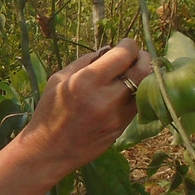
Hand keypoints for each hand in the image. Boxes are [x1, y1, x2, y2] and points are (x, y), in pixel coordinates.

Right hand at [17, 38, 149, 169]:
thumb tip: (109, 50)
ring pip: (144, 89)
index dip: (128, 45)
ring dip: (143, 77)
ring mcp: (116, 117)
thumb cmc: (49, 111)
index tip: (126, 44)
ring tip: (133, 72)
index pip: (123, 55)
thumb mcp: (60, 79)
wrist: (49, 150)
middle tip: (136, 56)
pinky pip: (137, 105)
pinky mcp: (121, 129)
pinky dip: (136, 94)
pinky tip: (126, 91)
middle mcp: (105, 99)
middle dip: (142, 58)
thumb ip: (86, 61)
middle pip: (142, 71)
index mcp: (86, 81)